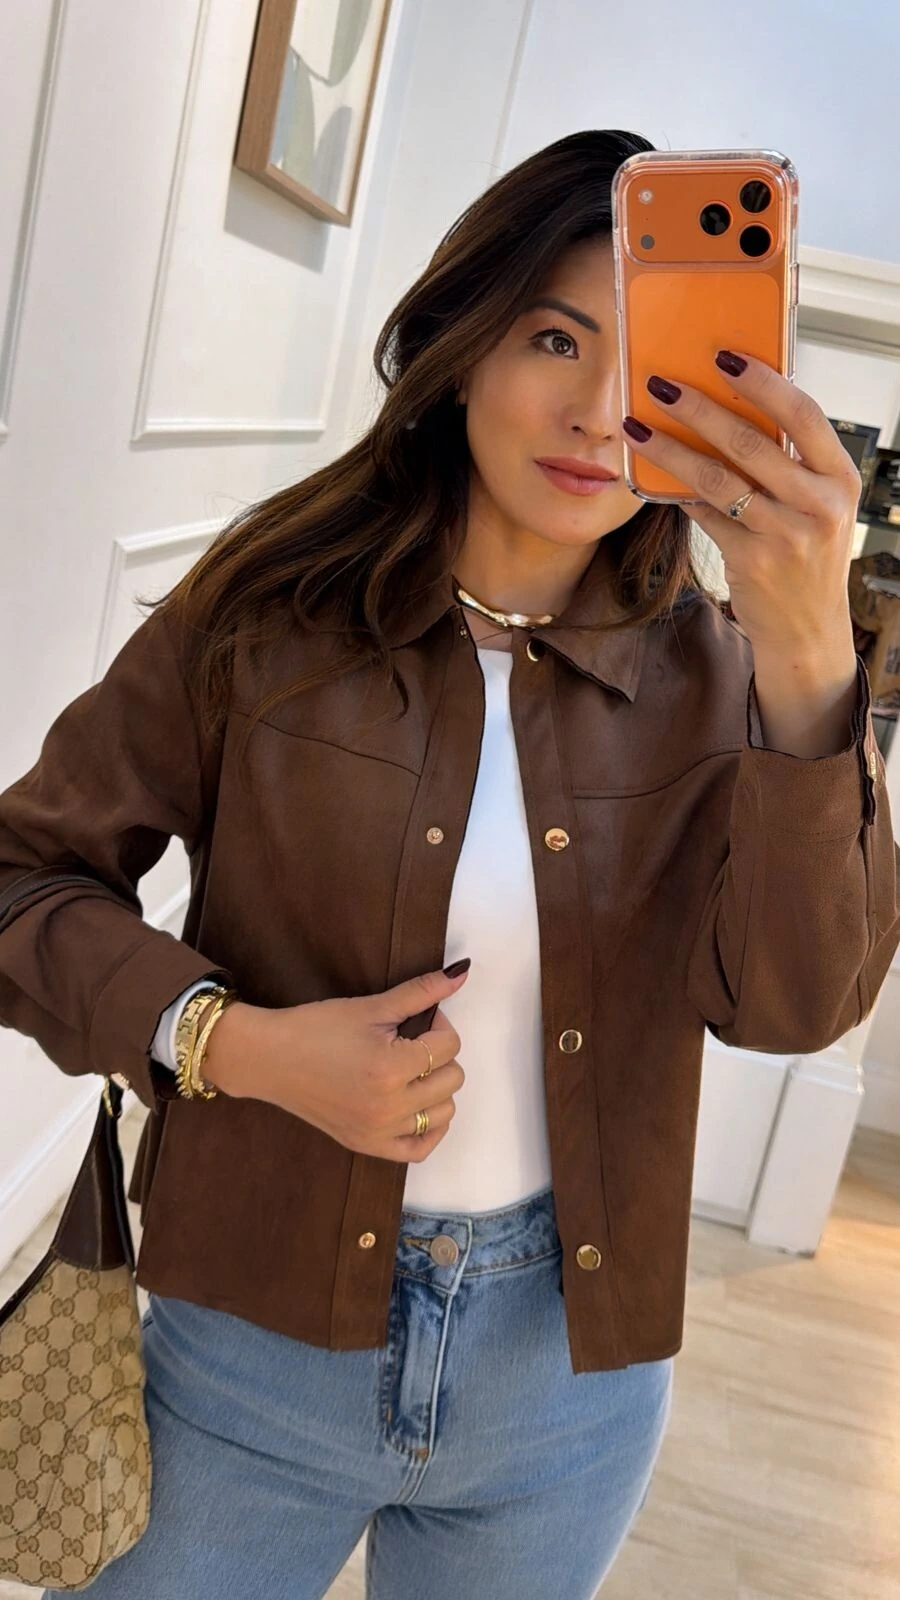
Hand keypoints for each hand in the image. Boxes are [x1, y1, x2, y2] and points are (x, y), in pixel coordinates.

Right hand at [202, 964, 469, 1162]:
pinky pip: (420, 1149)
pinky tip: (417, 1105)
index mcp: (391, 1069)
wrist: (270, 1059)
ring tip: (409, 1070)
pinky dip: (429, 1128)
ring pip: (444, 1112)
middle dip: (438, 1054)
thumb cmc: (315, 1028)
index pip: (448, 1045)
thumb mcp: (370, 1007)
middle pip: (452, 1078)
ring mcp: (378, 1131)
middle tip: (408, 1041)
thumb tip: (462, 971)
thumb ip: (421, 992)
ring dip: (436, 1088)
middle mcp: (389, 1107)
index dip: (438, 1024)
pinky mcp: (367, 1145)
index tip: (415, 1019)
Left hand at [623, 351, 861, 657]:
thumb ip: (787, 463)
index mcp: (839, 477)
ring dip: (671, 449)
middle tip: (661, 385)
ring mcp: (786, 534)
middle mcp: (819, 503)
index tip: (724, 357)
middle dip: (699, 408)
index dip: (763, 381)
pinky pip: (706, 515)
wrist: (807, 628)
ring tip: (637, 428)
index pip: (803, 414)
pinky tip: (653, 477)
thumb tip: (730, 408)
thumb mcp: (815, 504)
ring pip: (718, 479)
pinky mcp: (753, 560)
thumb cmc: (806, 556)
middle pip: (752, 442)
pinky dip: (679, 494)